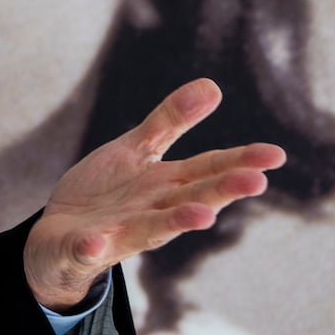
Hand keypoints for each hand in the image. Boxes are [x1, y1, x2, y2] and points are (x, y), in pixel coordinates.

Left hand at [23, 78, 286, 310]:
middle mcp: (151, 211)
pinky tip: (94, 242)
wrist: (58, 234)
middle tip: (256, 182)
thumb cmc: (107, 193)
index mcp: (166, 186)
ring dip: (177, 222)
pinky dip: (91, 246)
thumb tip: (212, 85)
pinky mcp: (82, 248)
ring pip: (151, 228)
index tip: (276, 155)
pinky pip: (87, 249)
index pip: (208, 170)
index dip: (241, 162)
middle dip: (222, 191)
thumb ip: (170, 121)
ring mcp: (118, 232)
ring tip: (204, 217)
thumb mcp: (137, 151)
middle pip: (192, 199)